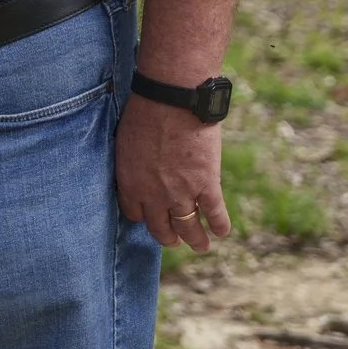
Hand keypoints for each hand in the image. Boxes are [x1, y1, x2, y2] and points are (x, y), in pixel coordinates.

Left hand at [114, 94, 230, 250]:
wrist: (172, 101)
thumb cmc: (144, 112)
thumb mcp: (125, 141)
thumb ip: (132, 162)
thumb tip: (138, 167)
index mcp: (130, 183)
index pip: (135, 214)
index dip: (144, 216)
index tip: (149, 216)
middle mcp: (154, 195)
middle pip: (160, 227)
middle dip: (167, 236)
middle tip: (174, 240)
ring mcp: (181, 193)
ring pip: (188, 228)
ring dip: (195, 240)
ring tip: (201, 247)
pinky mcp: (206, 184)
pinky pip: (214, 213)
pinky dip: (219, 225)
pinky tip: (222, 231)